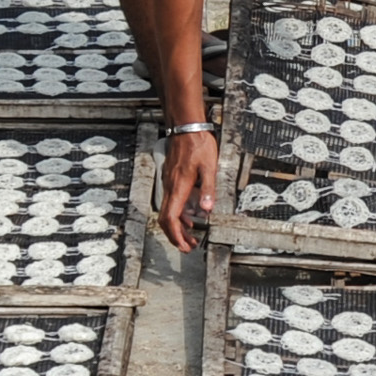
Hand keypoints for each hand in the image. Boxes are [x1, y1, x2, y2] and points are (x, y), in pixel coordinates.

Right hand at [158, 129, 217, 253]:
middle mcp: (170, 187)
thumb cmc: (198, 144)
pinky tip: (190, 216)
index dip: (175, 235)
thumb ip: (208, 189)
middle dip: (175, 236)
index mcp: (179, 187)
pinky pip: (172, 202)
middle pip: (166, 219)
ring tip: (191, 236)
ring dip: (178, 227)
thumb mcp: (209, 167)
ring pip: (168, 212)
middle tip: (188, 247)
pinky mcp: (171, 179)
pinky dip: (179, 214)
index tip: (184, 246)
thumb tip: (207, 209)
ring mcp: (169, 183)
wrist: (186, 127)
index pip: (170, 218)